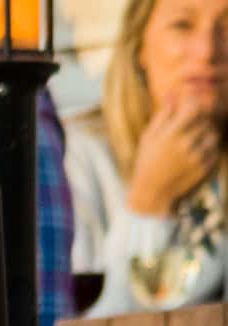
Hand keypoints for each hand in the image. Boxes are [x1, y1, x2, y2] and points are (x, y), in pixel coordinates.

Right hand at [128, 97, 220, 217]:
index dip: (196, 103)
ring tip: (193, 141)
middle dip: (201, 120)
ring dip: (207, 133)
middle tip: (191, 126)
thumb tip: (173, 93)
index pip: (195, 107)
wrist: (152, 195)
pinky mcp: (206, 167)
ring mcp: (198, 157)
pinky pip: (216, 149)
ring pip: (213, 133)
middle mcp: (186, 144)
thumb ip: (163, 115)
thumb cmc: (147, 163)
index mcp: (171, 135)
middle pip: (207, 119)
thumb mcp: (149, 138)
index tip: (191, 107)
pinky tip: (196, 154)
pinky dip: (209, 148)